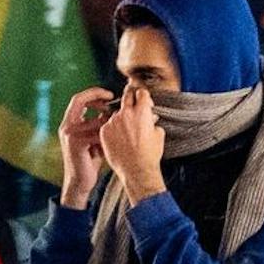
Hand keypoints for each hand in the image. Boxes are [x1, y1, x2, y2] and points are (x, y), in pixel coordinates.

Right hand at [58, 87, 113, 208]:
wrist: (80, 182)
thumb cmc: (89, 159)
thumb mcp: (94, 137)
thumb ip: (98, 123)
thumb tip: (114, 109)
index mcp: (69, 122)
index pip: (78, 98)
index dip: (93, 93)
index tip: (109, 94)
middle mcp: (66, 126)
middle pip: (80, 101)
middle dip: (98, 97)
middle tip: (113, 99)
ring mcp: (70, 134)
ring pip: (94, 119)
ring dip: (107, 123)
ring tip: (117, 129)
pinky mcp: (76, 144)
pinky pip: (96, 133)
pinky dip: (106, 137)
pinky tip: (111, 143)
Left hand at [99, 86, 165, 200]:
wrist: (137, 171)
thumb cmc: (149, 155)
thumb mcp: (159, 135)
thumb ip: (153, 122)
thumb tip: (150, 118)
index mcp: (142, 112)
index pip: (141, 93)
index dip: (143, 96)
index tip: (142, 100)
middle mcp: (126, 113)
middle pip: (126, 96)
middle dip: (130, 99)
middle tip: (132, 105)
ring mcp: (113, 122)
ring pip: (116, 113)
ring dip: (121, 118)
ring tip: (127, 133)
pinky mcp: (104, 131)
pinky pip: (108, 125)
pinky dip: (113, 130)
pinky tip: (119, 140)